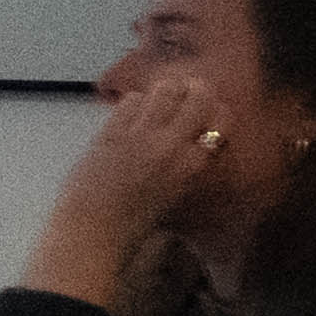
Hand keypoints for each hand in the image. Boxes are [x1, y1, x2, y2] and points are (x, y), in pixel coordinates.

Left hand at [20, 74, 224, 303]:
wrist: (94, 227)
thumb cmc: (136, 223)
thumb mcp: (175, 195)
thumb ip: (185, 167)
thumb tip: (191, 146)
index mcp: (193, 165)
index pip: (221, 121)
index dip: (218, 110)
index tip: (212, 109)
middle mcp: (171, 145)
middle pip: (197, 97)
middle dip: (196, 88)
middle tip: (190, 88)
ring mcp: (140, 135)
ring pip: (164, 91)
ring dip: (166, 89)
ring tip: (163, 93)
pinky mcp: (110, 132)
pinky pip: (130, 102)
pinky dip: (135, 102)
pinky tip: (133, 110)